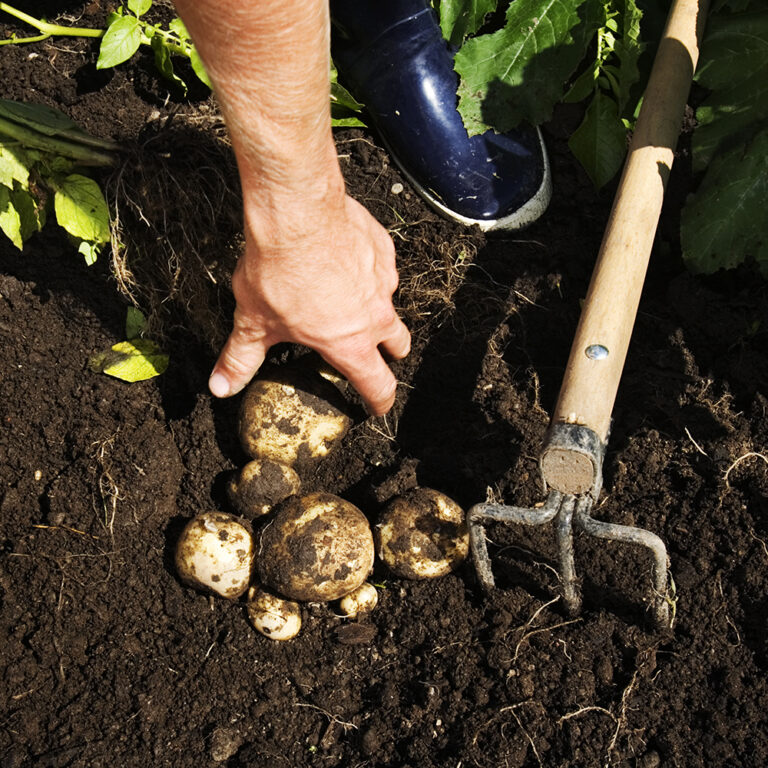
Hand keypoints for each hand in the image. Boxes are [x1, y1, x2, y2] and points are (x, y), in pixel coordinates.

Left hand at [208, 190, 410, 415]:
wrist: (296, 214)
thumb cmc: (279, 269)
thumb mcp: (253, 321)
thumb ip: (241, 358)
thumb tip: (222, 386)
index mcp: (349, 343)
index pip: (378, 384)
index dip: (380, 401)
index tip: (379, 406)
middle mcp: (374, 315)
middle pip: (399, 345)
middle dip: (390, 354)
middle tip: (374, 353)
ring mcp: (383, 280)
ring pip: (390, 302)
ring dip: (375, 306)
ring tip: (347, 296)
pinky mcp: (382, 249)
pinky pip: (382, 266)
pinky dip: (367, 269)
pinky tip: (342, 260)